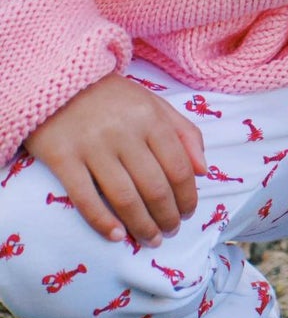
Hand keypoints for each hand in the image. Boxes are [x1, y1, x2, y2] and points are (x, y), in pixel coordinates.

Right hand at [24, 74, 207, 248]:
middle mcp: (124, 132)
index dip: (187, 197)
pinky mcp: (61, 157)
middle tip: (169, 233)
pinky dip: (102, 221)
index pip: (178, 168)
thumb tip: (204, 171)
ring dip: (141, 225)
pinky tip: (117, 235)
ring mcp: (91, 146)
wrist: (53, 78)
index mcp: (151, 118)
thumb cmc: (111, 96)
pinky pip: (85, 197)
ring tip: (150, 239)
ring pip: (124, 197)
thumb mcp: (154, 103)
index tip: (188, 214)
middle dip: (167, 217)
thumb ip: (185, 133)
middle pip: (154, 187)